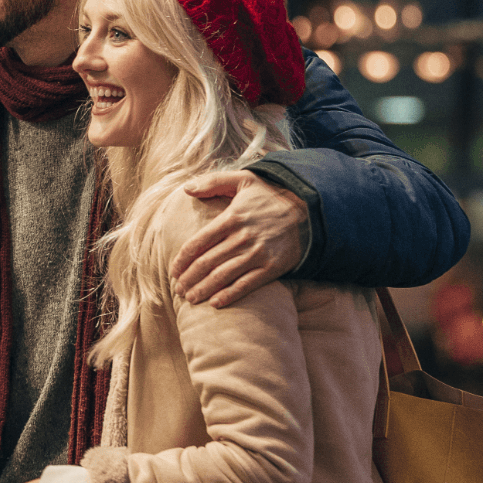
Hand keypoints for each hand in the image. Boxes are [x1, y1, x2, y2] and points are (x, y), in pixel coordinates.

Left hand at [171, 171, 306, 306]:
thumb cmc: (272, 194)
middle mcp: (241, 237)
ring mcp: (257, 254)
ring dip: (203, 289)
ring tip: (190, 298)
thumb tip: (186, 188)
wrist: (310, 209)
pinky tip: (215, 304)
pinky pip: (246, 285)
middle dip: (189, 278)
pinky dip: (229, 296)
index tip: (173, 270)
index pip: (198, 242)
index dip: (182, 259)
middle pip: (206, 262)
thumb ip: (213, 182)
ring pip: (222, 276)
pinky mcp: (272, 267)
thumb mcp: (243, 179)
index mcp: (231, 217)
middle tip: (178, 289)